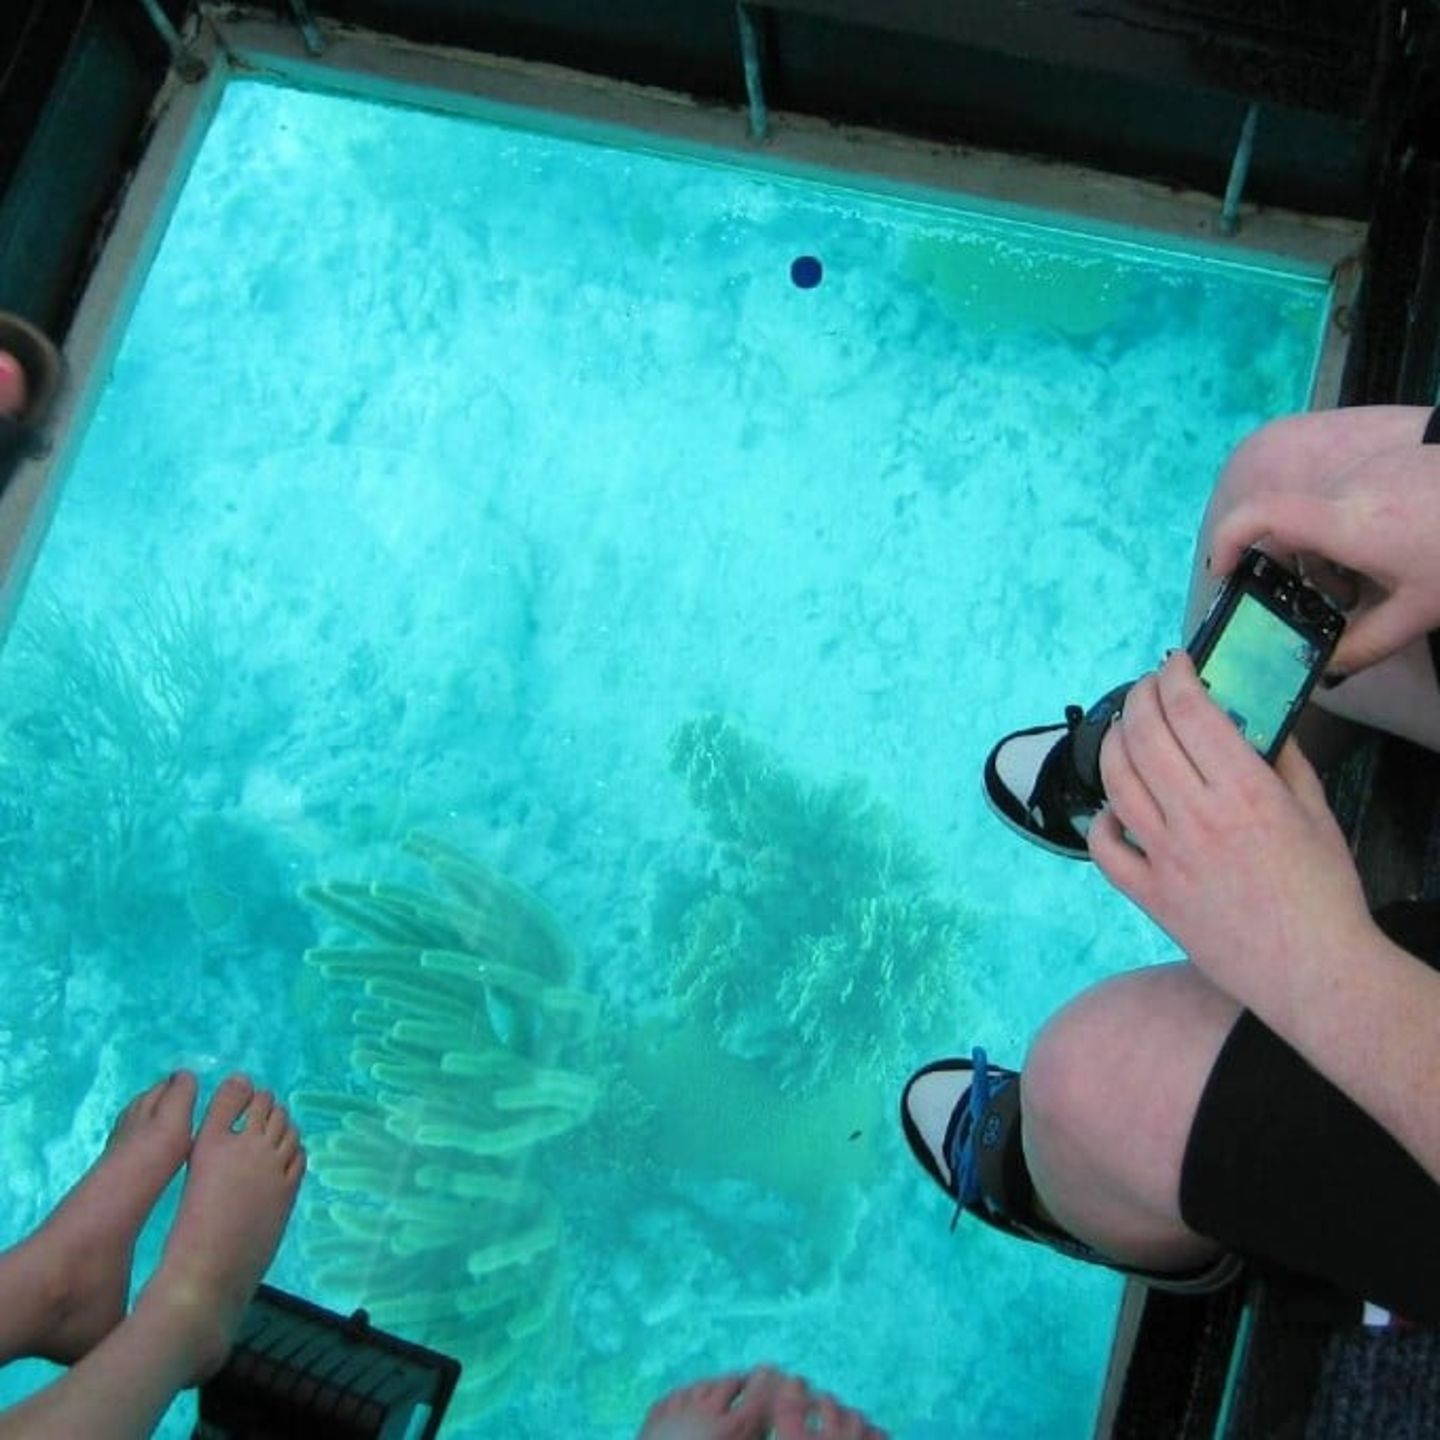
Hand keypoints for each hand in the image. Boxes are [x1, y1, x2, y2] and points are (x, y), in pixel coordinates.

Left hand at [1088, 653, 1373, 1014]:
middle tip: (1148, 687)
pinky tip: (1114, 808)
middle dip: (1139, 698)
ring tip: (1126, 730)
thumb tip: (1253, 721)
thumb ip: (1282, 759)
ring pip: (1115, 783)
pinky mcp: (1149, 895)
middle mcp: (1196, 819)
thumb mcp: (1317, 811)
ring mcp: (1165, 858)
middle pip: (1143, 737)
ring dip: (1113, 744)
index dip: (1174, 677)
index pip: (1191, 712)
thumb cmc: (1323, 891)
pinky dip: (1101, 821)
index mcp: (1244, 792)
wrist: (1314, 971)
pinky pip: (1104, 850)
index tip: (1174, 663)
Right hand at [1209, 440, 1439, 674]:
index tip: (1224, 574)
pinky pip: (1346, 500)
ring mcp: (1364, 471)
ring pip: (1318, 516)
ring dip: (1327, 553)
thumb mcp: (1418, 612)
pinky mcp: (1386, 463)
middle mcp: (1342, 490)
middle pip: (1288, 526)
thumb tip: (1324, 669)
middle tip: (1321, 602)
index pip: (1257, 516)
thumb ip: (1362, 646)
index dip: (1226, 542)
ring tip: (1366, 582)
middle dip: (1294, 569)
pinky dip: (1351, 532)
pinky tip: (1390, 552)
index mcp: (1343, 524)